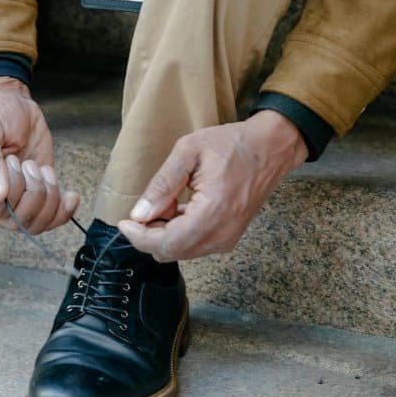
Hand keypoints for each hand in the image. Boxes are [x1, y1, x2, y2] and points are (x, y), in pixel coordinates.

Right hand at [0, 76, 80, 232]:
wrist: (11, 102)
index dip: (12, 191)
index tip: (14, 161)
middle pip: (18, 220)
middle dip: (34, 191)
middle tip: (29, 162)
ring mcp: (15, 200)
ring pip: (36, 223)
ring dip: (50, 197)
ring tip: (42, 169)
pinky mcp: (37, 195)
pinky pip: (51, 218)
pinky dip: (65, 210)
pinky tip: (71, 195)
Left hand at [116, 110, 307, 261]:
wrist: (271, 148)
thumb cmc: (232, 144)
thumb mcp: (188, 152)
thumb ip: (162, 184)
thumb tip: (140, 214)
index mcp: (212, 214)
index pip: (165, 243)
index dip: (139, 237)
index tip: (124, 222)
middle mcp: (221, 235)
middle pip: (171, 252)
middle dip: (149, 235)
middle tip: (144, 208)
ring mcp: (227, 239)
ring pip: (181, 251)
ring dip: (164, 233)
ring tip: (165, 202)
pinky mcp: (229, 237)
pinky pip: (195, 245)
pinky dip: (179, 232)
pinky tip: (178, 208)